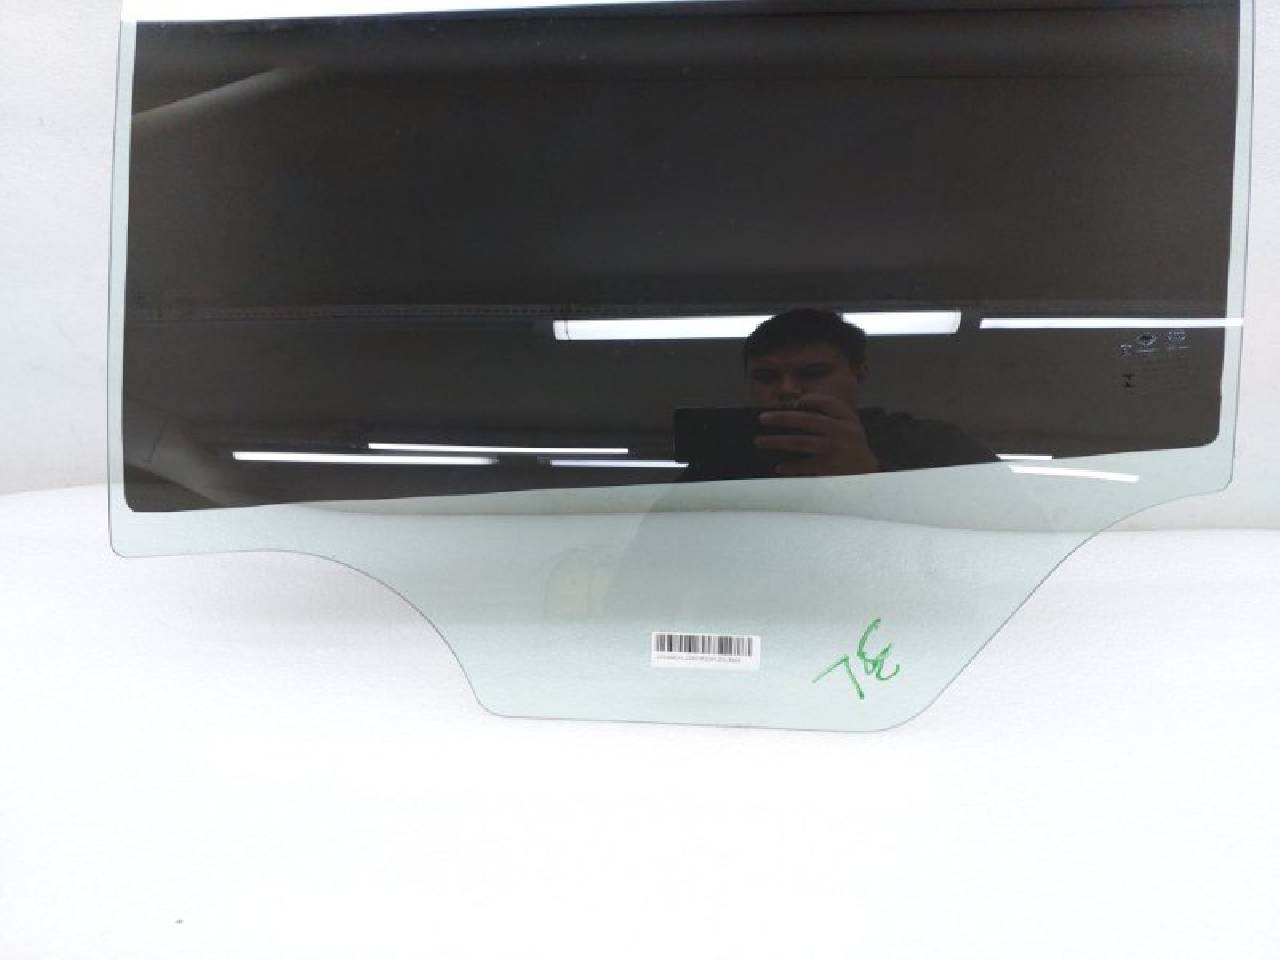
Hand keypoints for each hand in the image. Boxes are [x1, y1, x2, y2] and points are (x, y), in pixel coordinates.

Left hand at [754, 394, 879, 476]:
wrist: (867, 474)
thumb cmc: (851, 446)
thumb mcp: (848, 426)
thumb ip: (829, 413)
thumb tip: (796, 405)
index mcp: (846, 419)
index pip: (828, 403)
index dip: (810, 399)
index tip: (794, 402)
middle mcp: (841, 431)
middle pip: (807, 420)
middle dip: (782, 418)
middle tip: (762, 418)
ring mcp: (834, 449)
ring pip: (800, 442)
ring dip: (777, 441)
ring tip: (759, 441)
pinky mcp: (829, 467)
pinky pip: (805, 465)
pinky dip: (791, 467)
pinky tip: (779, 467)